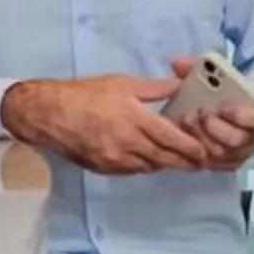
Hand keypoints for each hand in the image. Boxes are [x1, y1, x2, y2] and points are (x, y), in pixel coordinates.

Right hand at [0, 74, 212, 175]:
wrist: (48, 115)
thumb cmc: (85, 95)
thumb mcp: (122, 83)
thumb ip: (154, 88)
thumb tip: (179, 85)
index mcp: (134, 120)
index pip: (171, 139)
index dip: (191, 147)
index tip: (204, 151)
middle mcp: (127, 144)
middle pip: (165, 159)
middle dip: (185, 162)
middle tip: (201, 161)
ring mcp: (116, 160)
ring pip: (151, 167)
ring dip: (167, 164)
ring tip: (181, 159)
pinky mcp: (105, 169)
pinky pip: (134, 171)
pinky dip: (146, 166)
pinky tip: (152, 159)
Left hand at [169, 56, 253, 170]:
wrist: (241, 111)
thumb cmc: (230, 93)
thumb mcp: (221, 77)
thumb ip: (200, 68)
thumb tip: (177, 63)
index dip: (241, 115)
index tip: (222, 106)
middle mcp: (252, 139)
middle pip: (235, 141)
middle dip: (215, 128)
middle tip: (198, 114)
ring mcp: (238, 154)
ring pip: (219, 154)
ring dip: (201, 138)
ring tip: (185, 121)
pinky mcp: (224, 164)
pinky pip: (209, 164)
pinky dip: (195, 152)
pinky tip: (182, 138)